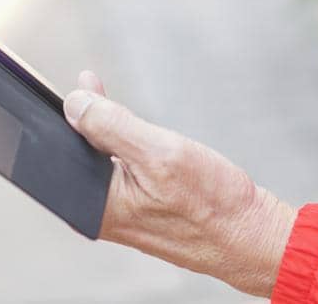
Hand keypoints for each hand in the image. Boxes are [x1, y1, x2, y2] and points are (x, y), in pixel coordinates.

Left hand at [63, 70, 297, 298]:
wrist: (253, 236)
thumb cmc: (214, 205)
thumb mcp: (160, 154)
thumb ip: (112, 126)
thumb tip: (76, 104)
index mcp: (97, 207)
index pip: (64, 153)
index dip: (69, 115)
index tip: (79, 86)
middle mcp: (104, 214)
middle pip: (80, 156)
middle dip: (84, 116)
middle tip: (89, 82)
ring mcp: (124, 213)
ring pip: (101, 160)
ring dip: (104, 126)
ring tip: (98, 93)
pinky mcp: (142, 209)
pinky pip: (121, 170)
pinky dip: (124, 143)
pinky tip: (130, 127)